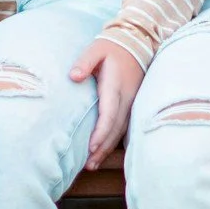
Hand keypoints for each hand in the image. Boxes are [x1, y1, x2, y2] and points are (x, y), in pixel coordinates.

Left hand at [72, 38, 146, 169]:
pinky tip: (103, 151)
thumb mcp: (95, 49)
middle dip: (102, 148)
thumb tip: (73, 77)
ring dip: (107, 148)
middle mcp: (126, 98)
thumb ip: (84, 62)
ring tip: (92, 164)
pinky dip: (113, 140)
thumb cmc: (111, 48)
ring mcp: (131, 102)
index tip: (90, 148)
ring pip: (120, 130)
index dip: (101, 132)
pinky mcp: (131, 105)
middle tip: (88, 165)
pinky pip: (123, 126)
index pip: (109, 114)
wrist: (136, 43)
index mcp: (115, 86)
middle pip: (115, 128)